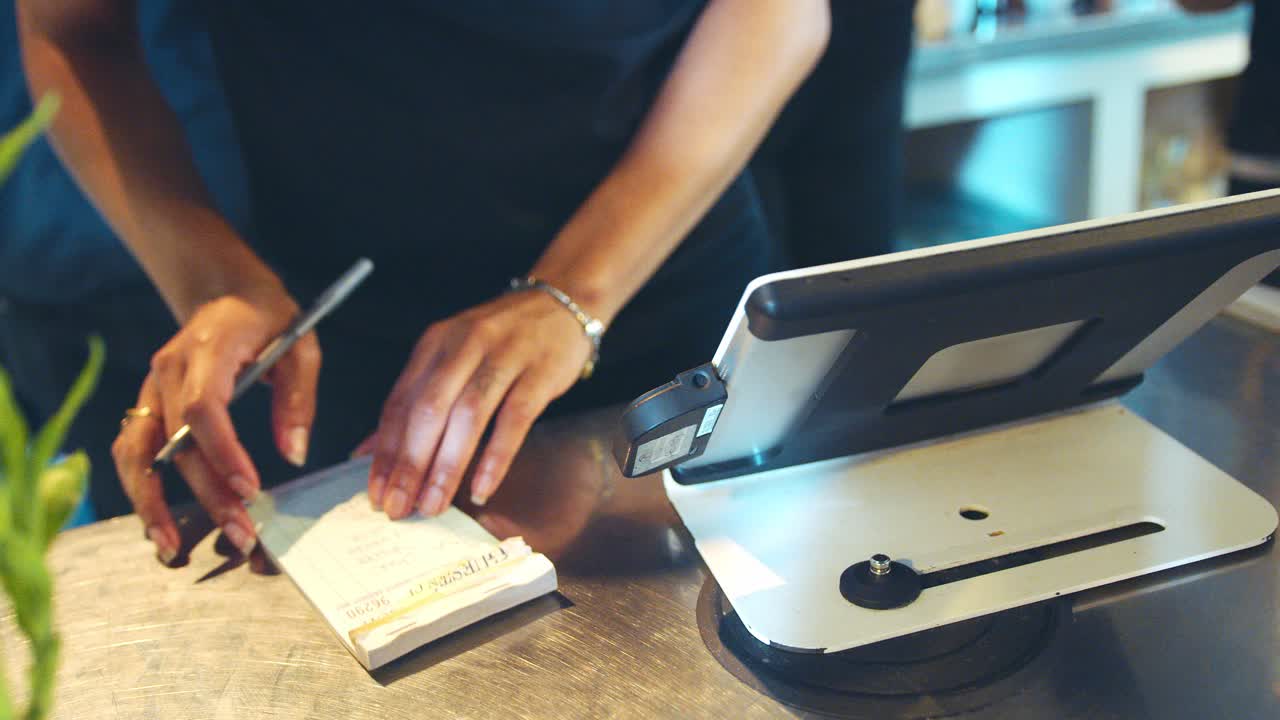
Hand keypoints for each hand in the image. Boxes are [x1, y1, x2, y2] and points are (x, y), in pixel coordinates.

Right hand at [112, 289, 320, 562]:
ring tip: (174, 548)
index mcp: (207, 350)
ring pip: (135, 453)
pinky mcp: (147, 406)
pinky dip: (140, 490)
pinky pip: (132, 452)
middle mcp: (167, 371)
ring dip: (151, 503)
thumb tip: (293, 454)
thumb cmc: (270, 318)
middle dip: (205, 494)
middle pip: (175, 442)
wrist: (225, 291)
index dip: (222, 452)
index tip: (249, 490)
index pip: (204, 408)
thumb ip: (298, 397)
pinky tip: (160, 524)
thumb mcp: (301, 346)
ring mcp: (150, 389)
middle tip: (241, 535)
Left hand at [366, 289, 591, 518]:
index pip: (400, 403)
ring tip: (434, 504)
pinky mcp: (539, 373)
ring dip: (447, 466)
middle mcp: (465, 345)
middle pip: (429, 410)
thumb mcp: (453, 357)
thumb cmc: (502, 340)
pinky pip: (515, 419)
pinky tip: (483, 487)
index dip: (385, 452)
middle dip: (410, 464)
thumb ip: (416, 401)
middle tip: (400, 507)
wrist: (561, 304)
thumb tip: (373, 453)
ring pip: (468, 417)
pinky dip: (496, 457)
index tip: (378, 493)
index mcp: (436, 344)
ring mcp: (505, 357)